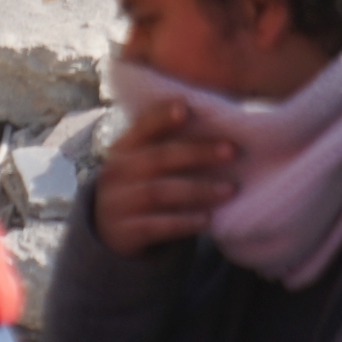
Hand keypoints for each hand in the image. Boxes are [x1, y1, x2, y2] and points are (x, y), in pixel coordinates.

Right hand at [89, 99, 239, 256]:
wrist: (110, 232)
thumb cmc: (141, 186)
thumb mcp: (144, 163)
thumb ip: (169, 145)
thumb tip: (222, 129)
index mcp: (124, 148)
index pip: (142, 126)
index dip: (162, 116)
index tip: (186, 108)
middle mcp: (118, 172)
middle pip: (159, 157)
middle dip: (197, 153)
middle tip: (232, 151)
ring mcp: (118, 203)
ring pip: (159, 192)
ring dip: (198, 190)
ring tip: (229, 189)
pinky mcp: (125, 233)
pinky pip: (157, 226)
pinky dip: (183, 222)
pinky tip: (207, 219)